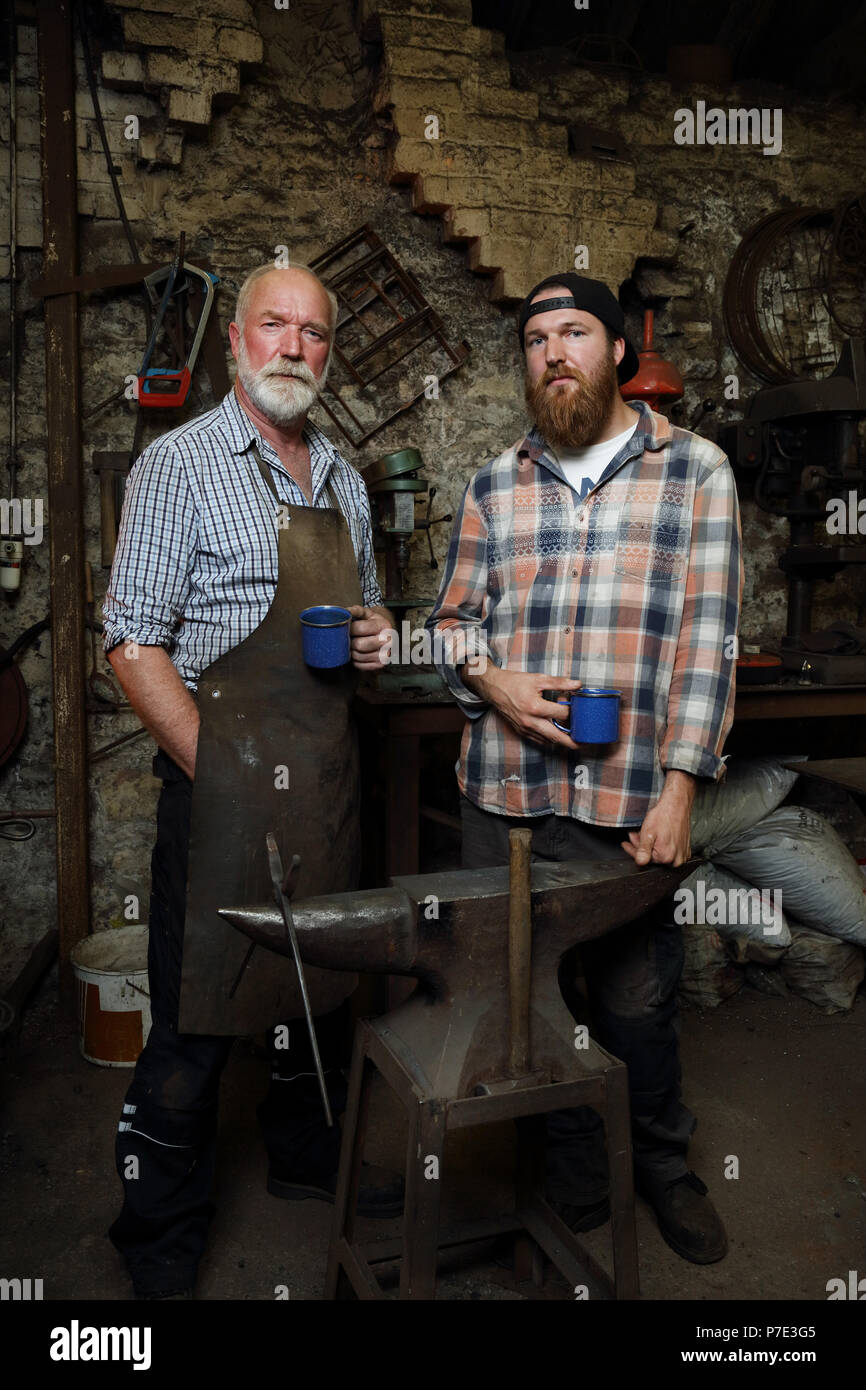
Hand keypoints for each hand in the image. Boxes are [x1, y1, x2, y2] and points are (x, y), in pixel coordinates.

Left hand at [348, 604, 394, 671]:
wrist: (385, 633)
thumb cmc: (373, 623)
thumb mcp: (367, 613)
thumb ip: (356, 610)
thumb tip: (345, 611)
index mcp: (384, 626)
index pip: (360, 629)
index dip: (349, 629)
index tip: (347, 628)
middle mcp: (388, 641)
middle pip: (359, 645)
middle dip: (350, 641)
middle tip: (349, 638)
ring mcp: (385, 654)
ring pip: (358, 656)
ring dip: (351, 651)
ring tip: (352, 645)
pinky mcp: (380, 664)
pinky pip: (361, 665)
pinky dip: (355, 660)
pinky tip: (357, 653)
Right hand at [463, 665, 582, 749]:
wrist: (494, 688)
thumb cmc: (515, 682)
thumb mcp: (538, 678)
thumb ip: (559, 682)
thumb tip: (577, 684)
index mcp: (535, 707)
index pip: (561, 714)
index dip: (571, 710)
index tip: (574, 706)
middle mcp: (530, 721)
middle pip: (556, 736)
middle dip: (571, 741)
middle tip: (582, 744)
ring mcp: (525, 728)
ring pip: (548, 740)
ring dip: (560, 740)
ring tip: (571, 737)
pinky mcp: (521, 731)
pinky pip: (539, 740)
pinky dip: (549, 739)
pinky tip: (555, 734)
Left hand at [621, 783, 692, 866]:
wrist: (677, 804)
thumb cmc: (664, 815)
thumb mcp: (648, 832)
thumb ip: (643, 850)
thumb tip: (640, 862)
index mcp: (666, 856)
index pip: (643, 858)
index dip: (632, 850)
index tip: (626, 844)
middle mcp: (676, 858)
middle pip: (652, 856)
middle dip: (641, 846)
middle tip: (634, 835)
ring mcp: (682, 854)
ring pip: (660, 853)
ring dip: (651, 845)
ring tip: (645, 834)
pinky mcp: (685, 849)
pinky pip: (670, 851)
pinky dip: (661, 845)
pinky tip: (657, 836)